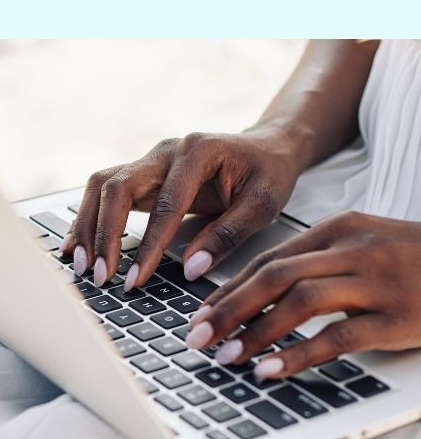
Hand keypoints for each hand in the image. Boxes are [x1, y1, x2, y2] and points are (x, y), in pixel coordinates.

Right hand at [62, 127, 306, 288]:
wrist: (267, 147)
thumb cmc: (269, 174)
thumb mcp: (263, 205)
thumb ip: (227, 235)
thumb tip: (190, 270)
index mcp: (197, 151)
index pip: (164, 203)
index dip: (147, 245)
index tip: (136, 279)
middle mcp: (165, 151)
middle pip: (117, 185)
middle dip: (103, 233)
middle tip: (99, 274)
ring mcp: (150, 159)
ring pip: (102, 185)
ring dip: (88, 224)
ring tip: (80, 262)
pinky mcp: (143, 173)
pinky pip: (107, 191)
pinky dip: (90, 216)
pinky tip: (79, 242)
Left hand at [184, 212, 420, 378]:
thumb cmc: (412, 257)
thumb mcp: (362, 243)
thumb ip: (318, 259)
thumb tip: (263, 288)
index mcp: (336, 229)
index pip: (270, 258)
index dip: (231, 286)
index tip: (202, 311)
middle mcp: (350, 249)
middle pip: (274, 275)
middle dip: (229, 307)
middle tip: (198, 335)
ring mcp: (375, 281)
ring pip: (300, 300)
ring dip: (256, 329)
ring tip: (226, 355)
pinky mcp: (397, 316)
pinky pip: (339, 336)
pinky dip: (300, 352)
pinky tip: (271, 368)